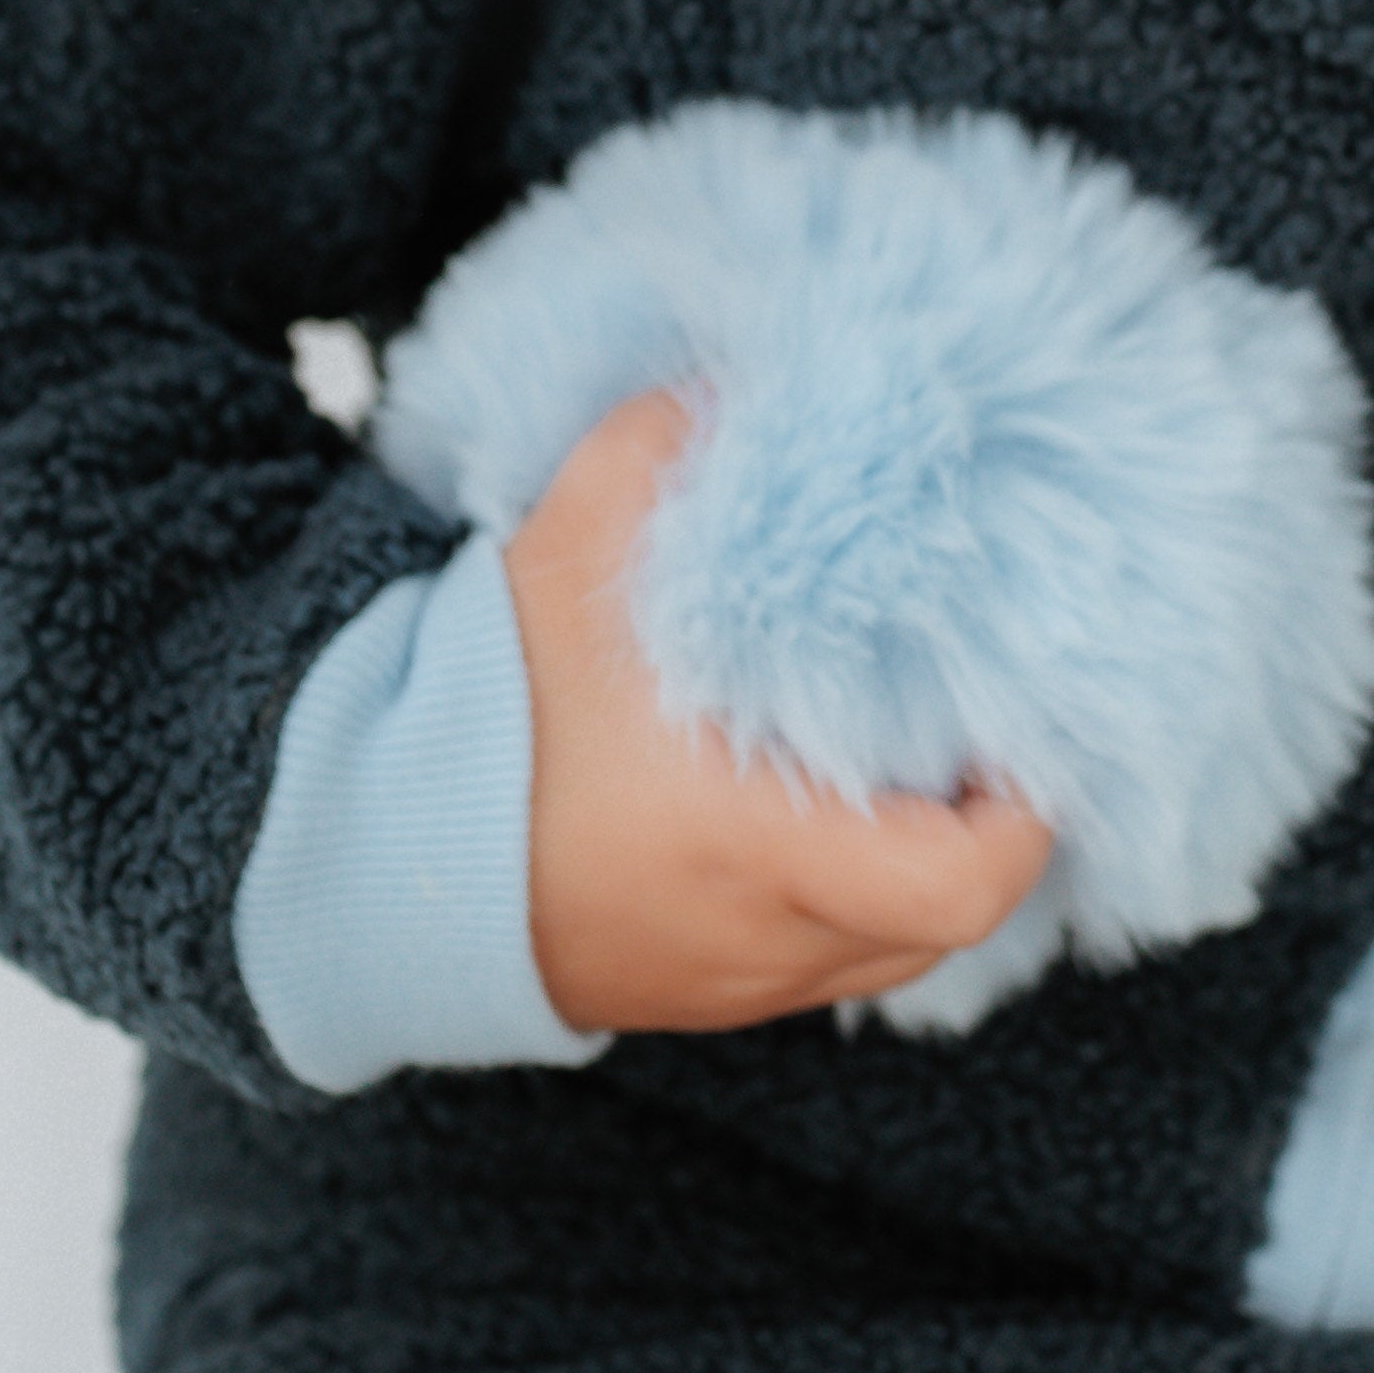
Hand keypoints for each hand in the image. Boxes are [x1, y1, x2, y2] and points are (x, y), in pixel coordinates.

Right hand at [502, 387, 1052, 1033]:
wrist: (348, 849)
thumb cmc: (475, 709)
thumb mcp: (574, 547)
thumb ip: (670, 444)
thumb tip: (752, 375)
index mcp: (753, 845)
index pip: (962, 882)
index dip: (1025, 816)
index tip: (1022, 735)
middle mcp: (758, 935)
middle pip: (949, 925)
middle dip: (987, 834)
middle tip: (981, 736)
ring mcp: (728, 981)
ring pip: (890, 954)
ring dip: (920, 870)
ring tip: (916, 766)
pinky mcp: (692, 996)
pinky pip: (820, 962)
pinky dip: (852, 900)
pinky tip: (830, 811)